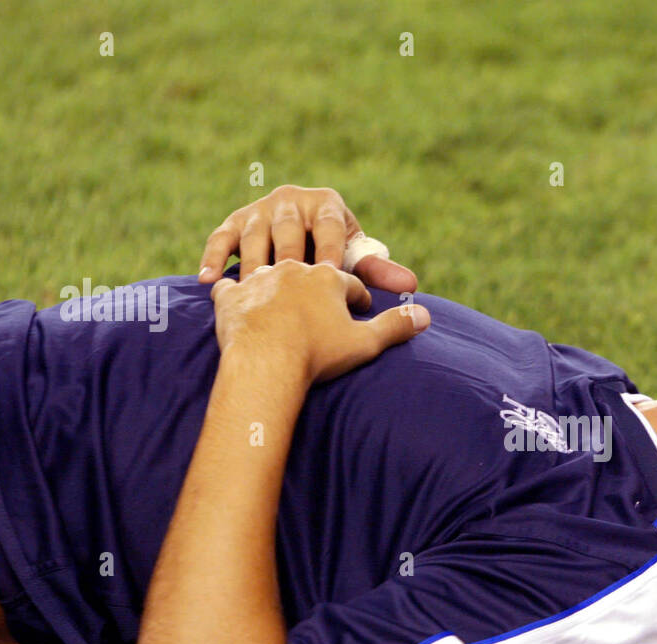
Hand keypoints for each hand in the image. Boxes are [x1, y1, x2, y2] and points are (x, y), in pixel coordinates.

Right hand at [198, 184, 417, 293]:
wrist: (301, 248)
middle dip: (288, 258)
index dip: (329, 252)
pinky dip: (213, 258)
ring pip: (254, 235)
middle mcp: (291, 199)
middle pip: (289, 229)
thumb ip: (378, 271)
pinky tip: (208, 282)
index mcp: (326, 203)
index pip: (329, 226)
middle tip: (286, 287)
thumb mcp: (354, 262)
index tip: (329, 279)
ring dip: (252, 262)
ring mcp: (260, 209)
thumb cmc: (334, 259)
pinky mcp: (234, 222)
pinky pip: (221, 238)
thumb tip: (413, 285)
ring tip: (251, 290)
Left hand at [210, 260, 428, 384]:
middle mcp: (293, 268)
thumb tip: (426, 315)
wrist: (265, 363)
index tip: (357, 313)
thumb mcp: (366, 342)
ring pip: (268, 274)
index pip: (349, 285)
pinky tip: (237, 303)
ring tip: (278, 305)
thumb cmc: (318, 354)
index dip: (356, 300)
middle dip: (316, 288)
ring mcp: (259, 279)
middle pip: (309, 273)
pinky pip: (230, 289)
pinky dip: (234, 295)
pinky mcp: (231, 297)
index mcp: (328, 277)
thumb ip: (395, 326)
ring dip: (274, 286)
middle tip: (318, 309)